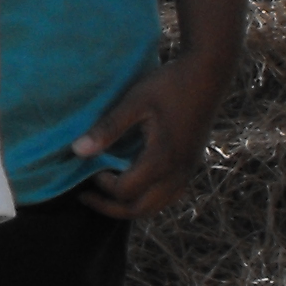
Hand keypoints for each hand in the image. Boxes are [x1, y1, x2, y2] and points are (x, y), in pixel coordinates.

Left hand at [74, 51, 229, 220]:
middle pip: (140, 210)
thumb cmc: (168, 85)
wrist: (208, 75)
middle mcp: (178, 173)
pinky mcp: (191, 166)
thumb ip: (107, 129)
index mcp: (162, 159)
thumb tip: (77, 151)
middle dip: (111, 208)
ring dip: (129, 206)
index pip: (126, 191)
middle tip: (86, 196)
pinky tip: (132, 183)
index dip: (102, 185)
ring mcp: (188, 171)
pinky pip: (168, 196)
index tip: (89, 166)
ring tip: (105, 194)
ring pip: (156, 206)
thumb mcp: (134, 102)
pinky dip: (146, 198)